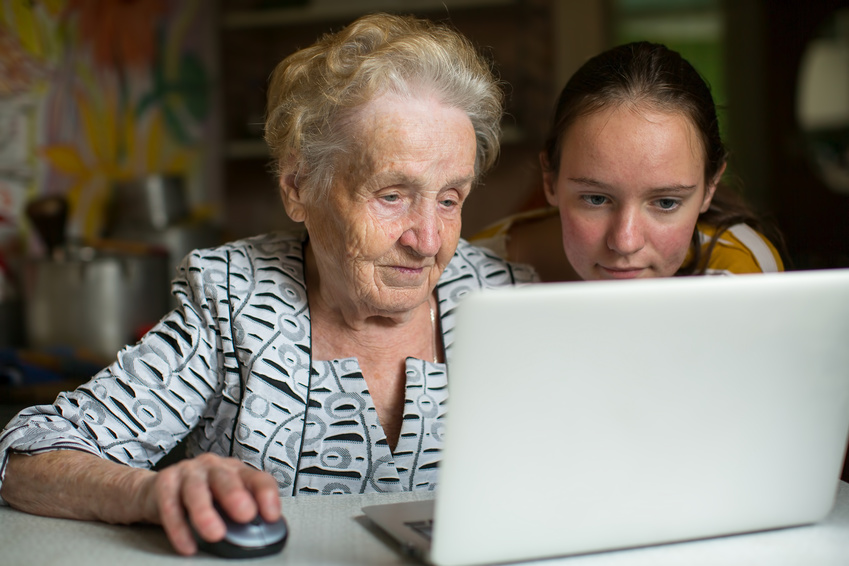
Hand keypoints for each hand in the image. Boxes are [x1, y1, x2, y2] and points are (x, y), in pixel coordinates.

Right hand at [145, 453, 281, 555]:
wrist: (155, 490)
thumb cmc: (199, 496)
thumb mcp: (224, 501)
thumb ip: (242, 512)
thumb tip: (264, 532)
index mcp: (235, 470)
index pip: (256, 478)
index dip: (266, 494)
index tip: (272, 516)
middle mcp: (213, 467)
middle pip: (225, 479)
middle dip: (236, 496)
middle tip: (246, 515)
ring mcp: (188, 472)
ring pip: (196, 490)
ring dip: (205, 513)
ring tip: (215, 534)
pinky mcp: (164, 483)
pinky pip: (170, 506)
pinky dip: (179, 528)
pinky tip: (187, 545)